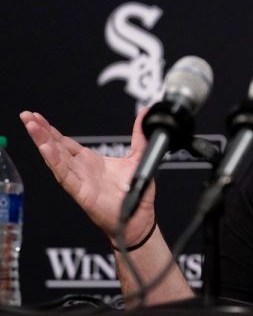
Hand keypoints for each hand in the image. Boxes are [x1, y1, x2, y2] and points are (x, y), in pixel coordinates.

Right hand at [19, 110, 156, 246]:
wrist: (139, 217)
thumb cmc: (134, 193)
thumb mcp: (138, 157)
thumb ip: (139, 136)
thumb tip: (144, 115)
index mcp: (90, 161)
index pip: (65, 142)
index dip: (52, 129)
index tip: (38, 116)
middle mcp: (81, 170)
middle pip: (56, 147)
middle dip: (41, 131)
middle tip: (27, 115)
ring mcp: (79, 181)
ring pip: (56, 159)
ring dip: (43, 142)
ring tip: (32, 126)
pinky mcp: (81, 192)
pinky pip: (66, 175)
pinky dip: (55, 161)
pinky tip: (46, 148)